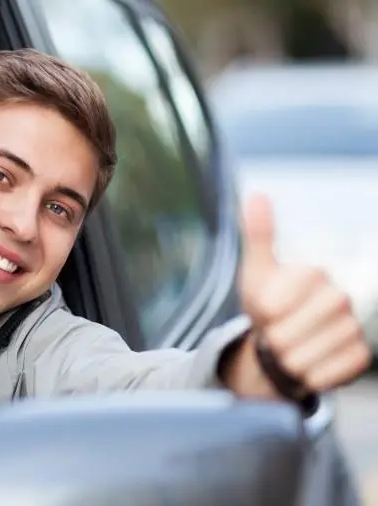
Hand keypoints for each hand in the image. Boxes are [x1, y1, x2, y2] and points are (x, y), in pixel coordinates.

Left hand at [225, 194, 371, 397]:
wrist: (286, 340)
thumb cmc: (268, 303)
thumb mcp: (256, 271)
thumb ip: (258, 236)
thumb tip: (257, 194)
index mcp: (313, 273)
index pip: (270, 306)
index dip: (259, 314)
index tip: (265, 308)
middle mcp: (340, 297)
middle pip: (284, 335)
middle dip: (271, 339)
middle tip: (276, 330)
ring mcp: (353, 327)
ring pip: (300, 359)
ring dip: (285, 360)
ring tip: (290, 347)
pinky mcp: (360, 357)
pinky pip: (321, 377)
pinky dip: (305, 376)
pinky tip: (308, 362)